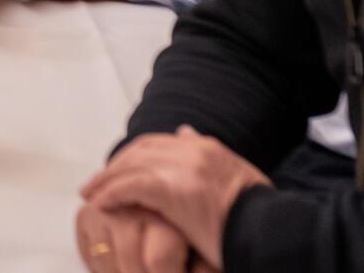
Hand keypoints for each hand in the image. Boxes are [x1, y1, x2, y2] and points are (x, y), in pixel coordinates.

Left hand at [80, 127, 269, 271]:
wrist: (273, 234)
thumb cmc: (259, 217)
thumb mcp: (237, 177)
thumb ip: (208, 157)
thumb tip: (185, 130)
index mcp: (208, 149)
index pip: (161, 142)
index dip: (136, 156)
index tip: (121, 168)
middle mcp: (194, 150)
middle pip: (141, 149)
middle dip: (117, 165)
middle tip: (97, 182)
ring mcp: (184, 167)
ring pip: (132, 165)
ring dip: (106, 180)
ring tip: (90, 194)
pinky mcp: (174, 189)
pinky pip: (131, 186)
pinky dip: (112, 193)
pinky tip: (100, 204)